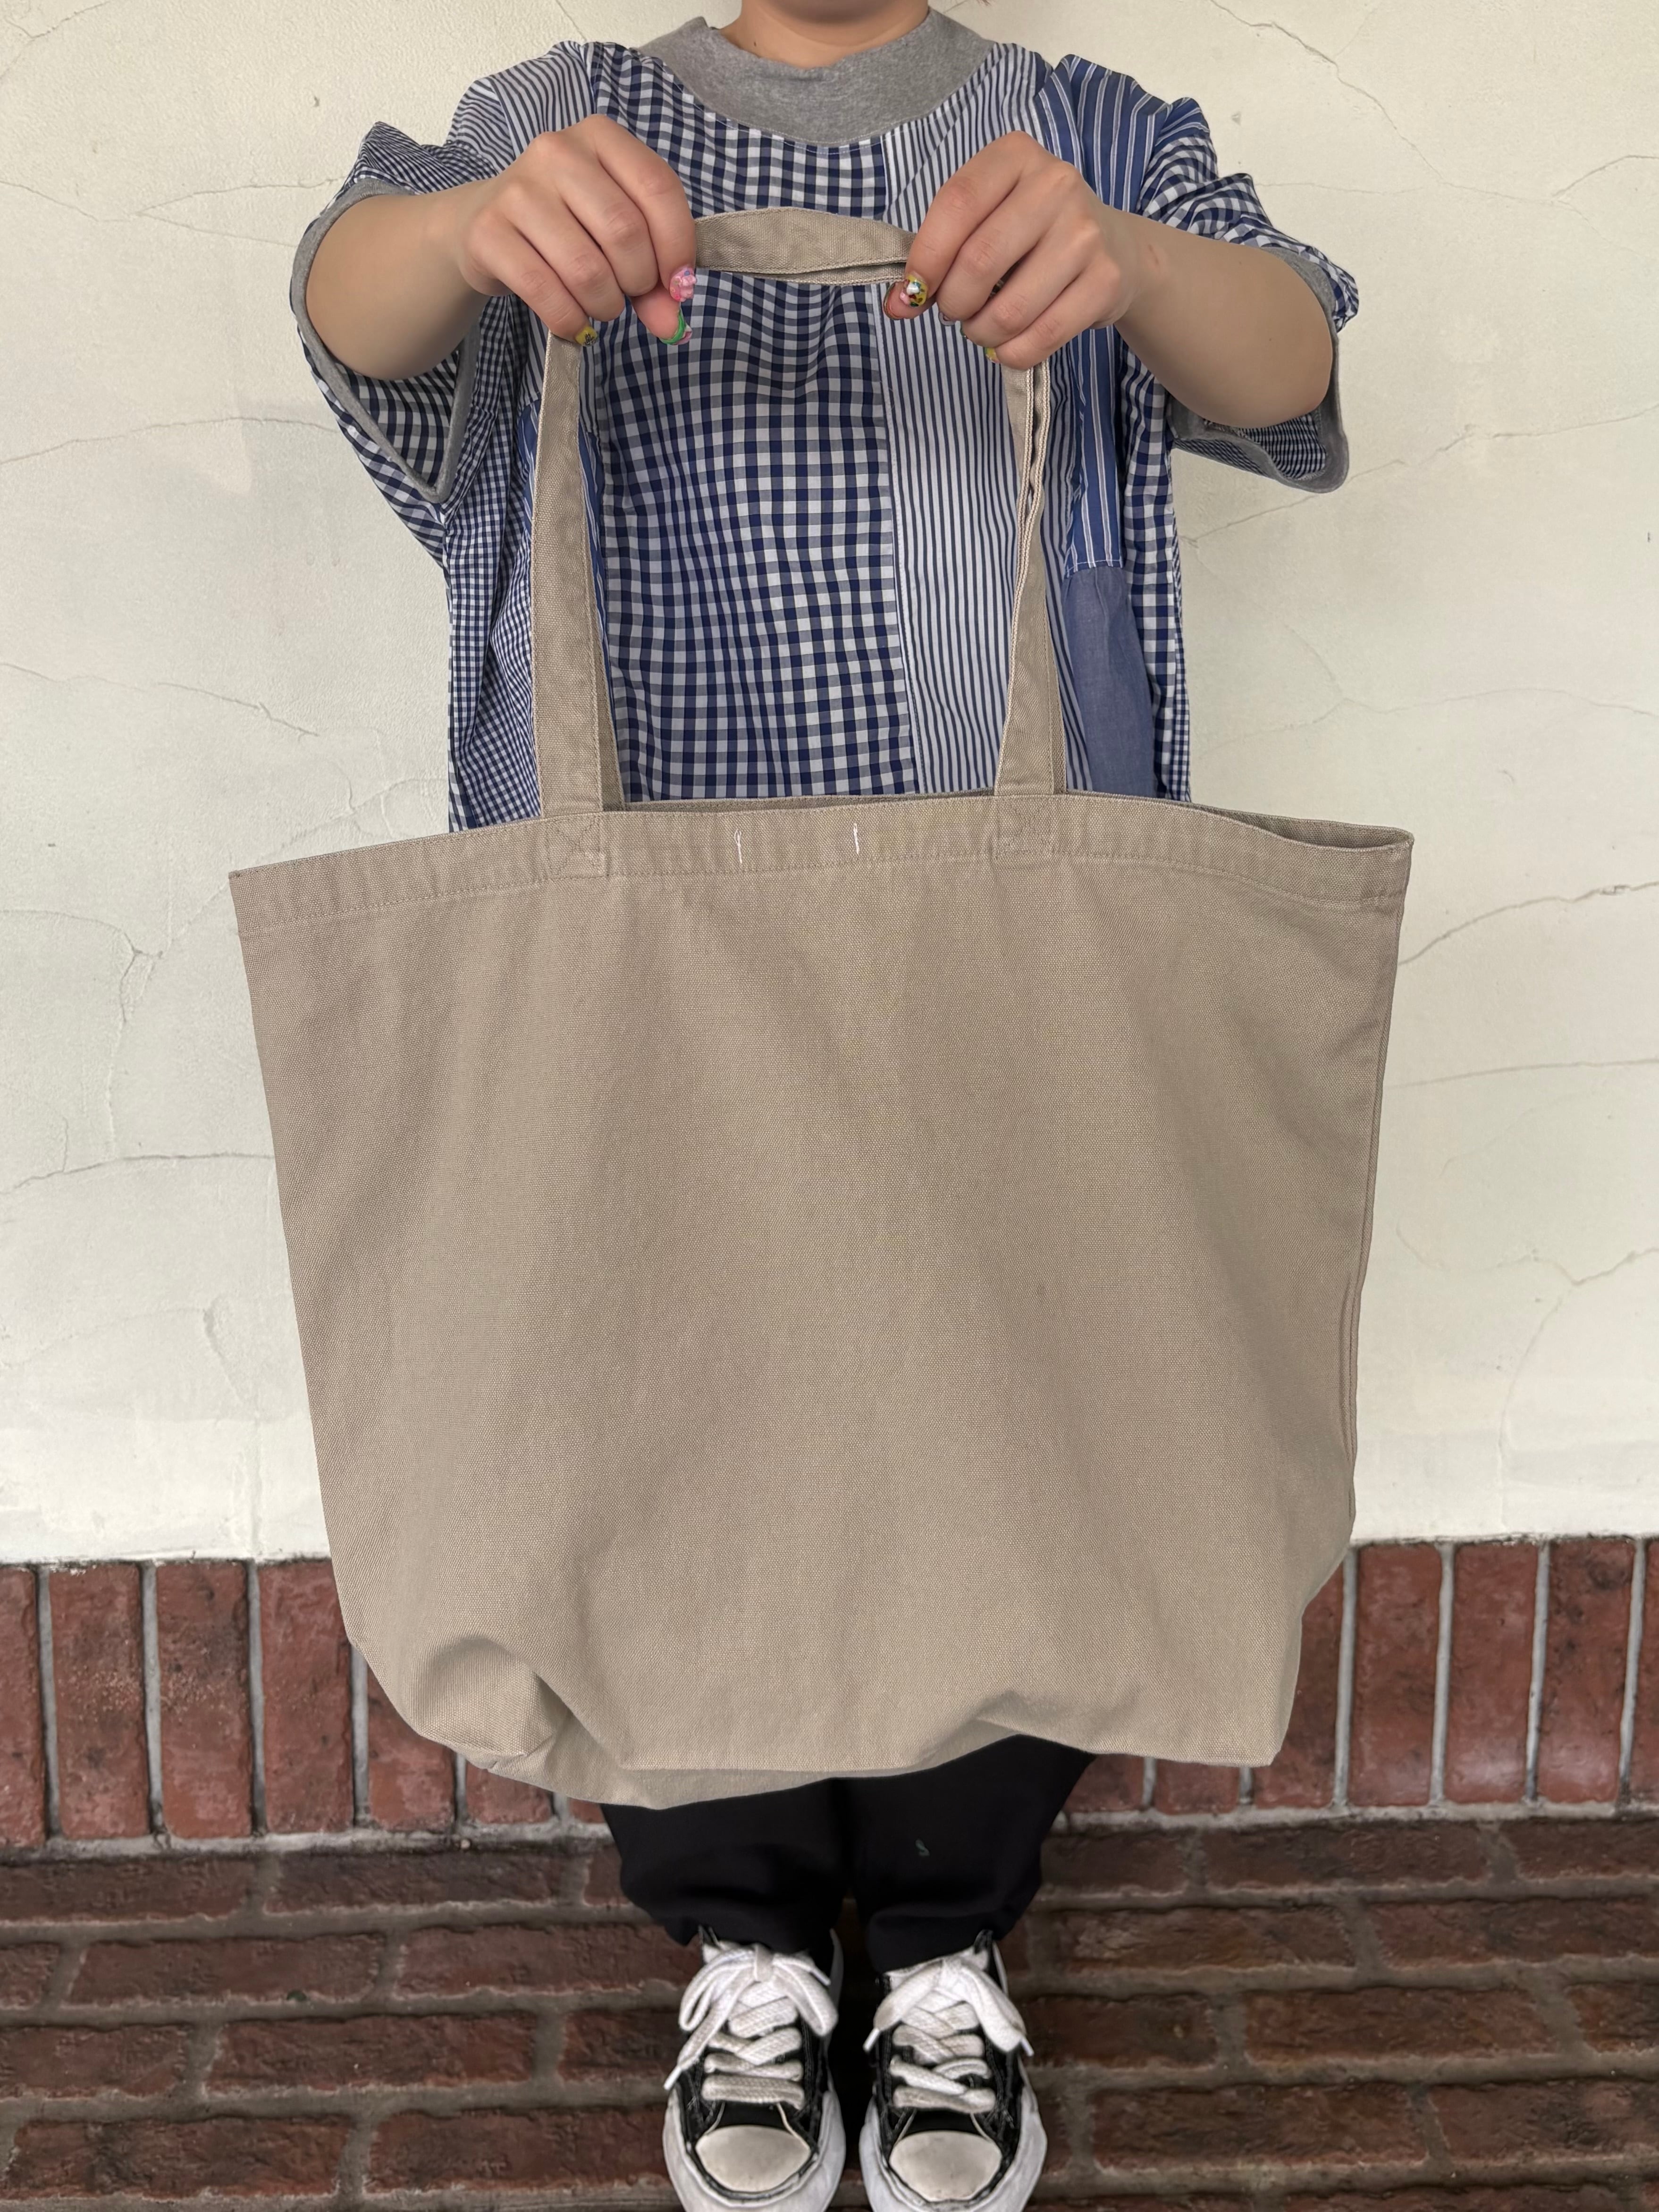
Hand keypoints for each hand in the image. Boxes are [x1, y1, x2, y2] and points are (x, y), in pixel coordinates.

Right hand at [438, 116, 697, 345]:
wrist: (487, 223)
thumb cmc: (566, 223)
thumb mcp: (615, 229)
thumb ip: (654, 269)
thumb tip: (672, 323)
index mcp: (600, 136)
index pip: (657, 187)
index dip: (677, 246)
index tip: (678, 284)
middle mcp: (557, 152)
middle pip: (624, 231)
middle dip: (640, 280)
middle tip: (631, 293)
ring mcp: (518, 190)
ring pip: (587, 269)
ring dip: (605, 305)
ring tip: (601, 304)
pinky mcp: (489, 232)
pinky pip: (545, 293)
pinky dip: (570, 319)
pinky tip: (574, 321)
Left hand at [884, 131, 1154, 368]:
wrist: (1115, 248)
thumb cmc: (1032, 234)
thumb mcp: (987, 219)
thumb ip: (941, 252)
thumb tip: (899, 304)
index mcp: (1016, 156)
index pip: (957, 204)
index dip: (925, 258)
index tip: (912, 292)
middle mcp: (1056, 184)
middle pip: (979, 261)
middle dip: (952, 302)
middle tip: (953, 311)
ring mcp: (1086, 234)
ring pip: (1009, 309)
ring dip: (980, 332)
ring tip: (982, 326)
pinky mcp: (1105, 281)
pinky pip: (1041, 337)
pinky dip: (1011, 353)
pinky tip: (1008, 344)